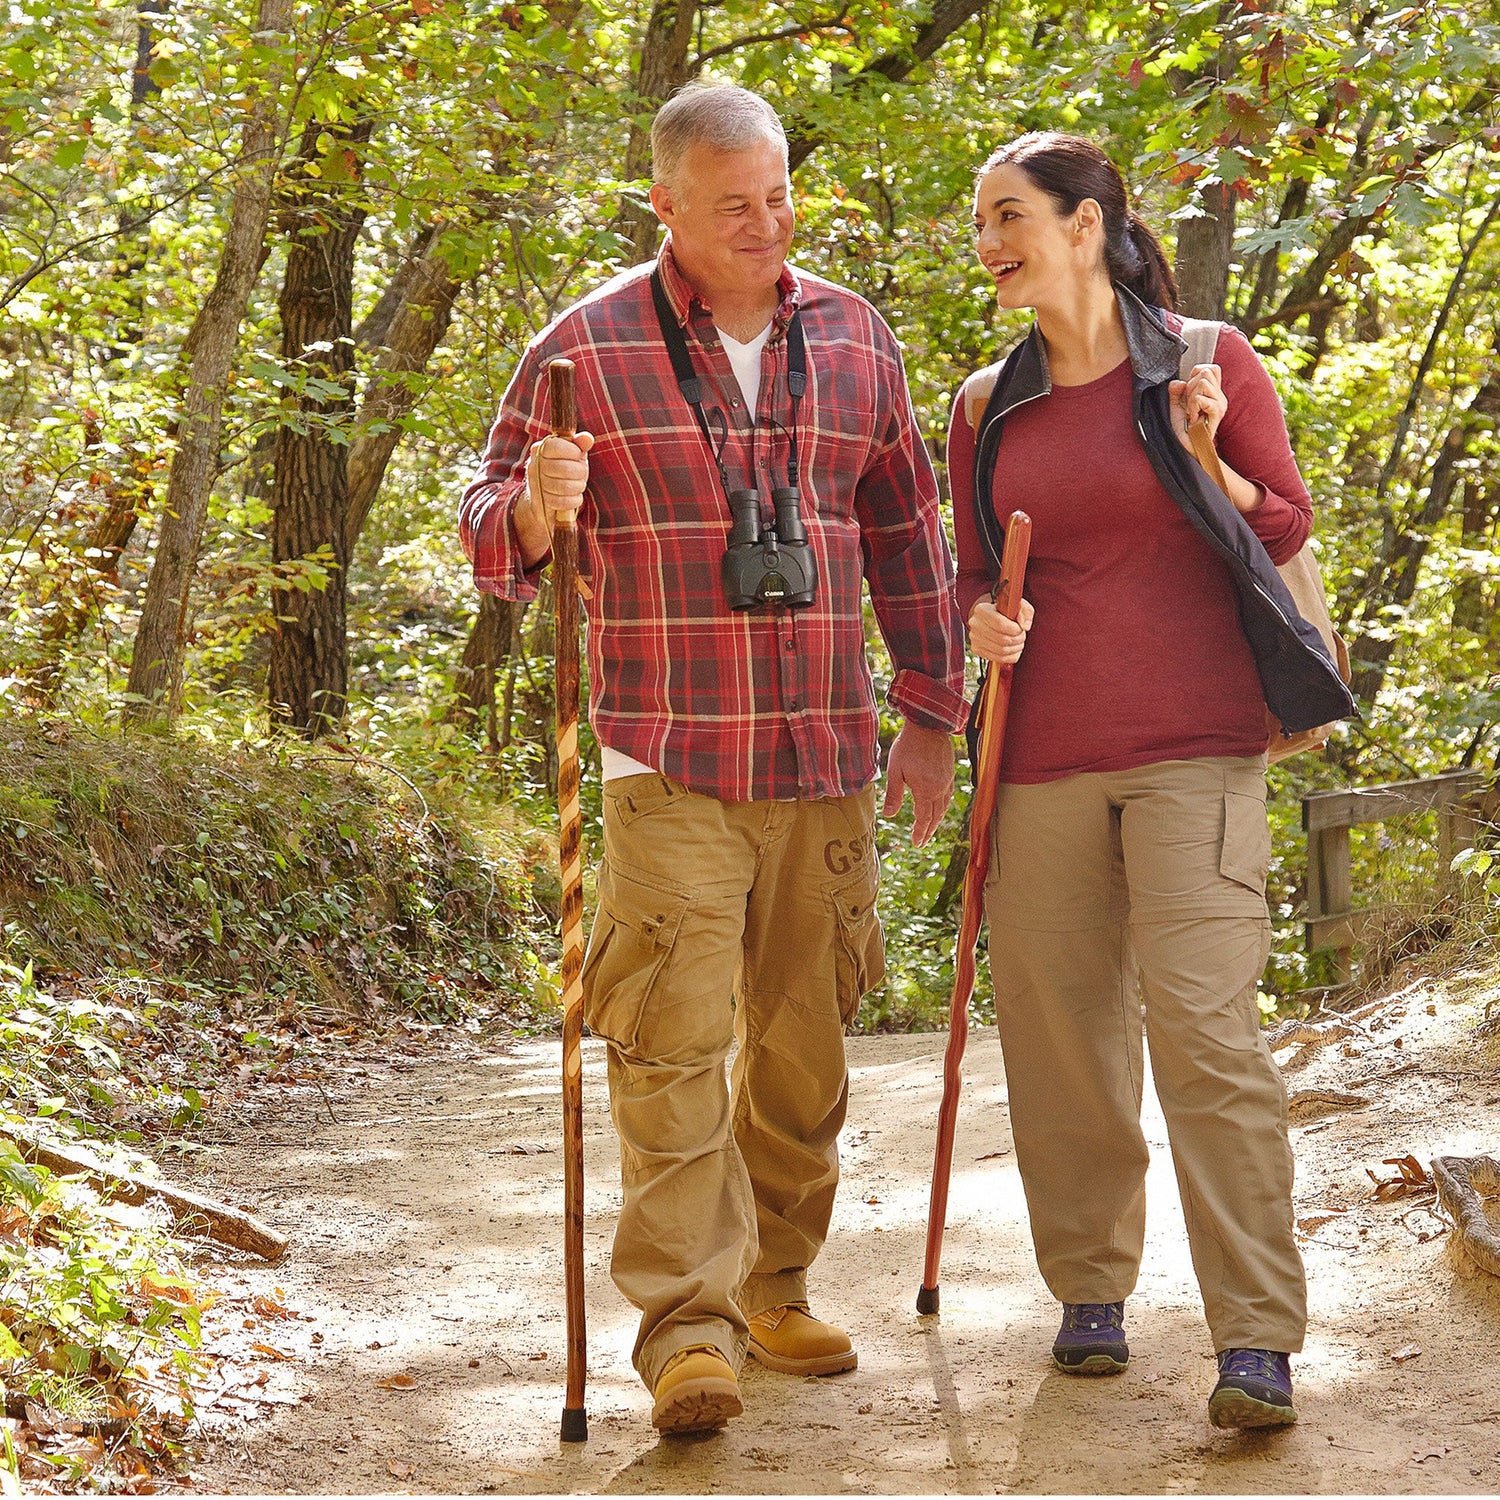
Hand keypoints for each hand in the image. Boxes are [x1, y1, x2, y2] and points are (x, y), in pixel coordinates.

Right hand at [526, 430, 594, 529]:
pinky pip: (564, 502)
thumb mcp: (572, 454)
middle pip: (565, 468)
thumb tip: (587, 438)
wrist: (545, 496)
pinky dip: (575, 499)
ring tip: (578, 484)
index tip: (578, 454)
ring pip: (565, 486)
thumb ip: (580, 444)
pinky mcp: (541, 502)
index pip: (557, 446)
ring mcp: (536, 484)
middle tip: (581, 473)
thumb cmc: (563, 470)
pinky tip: (574, 495)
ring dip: (578, 486)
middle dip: (580, 472)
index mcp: (541, 449)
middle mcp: (534, 465)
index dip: (573, 451)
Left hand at [882, 723, 954, 847]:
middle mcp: (939, 789)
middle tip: (921, 842)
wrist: (928, 725)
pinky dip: (942, 807)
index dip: (920, 832)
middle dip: (928, 830)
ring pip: (943, 807)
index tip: (916, 842)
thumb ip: (893, 794)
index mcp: (925, 790)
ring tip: (929, 829)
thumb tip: (888, 815)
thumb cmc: (908, 747)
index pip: (924, 818)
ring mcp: (946, 781)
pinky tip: (938, 807)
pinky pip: (948, 796)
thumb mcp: (895, 770)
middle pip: (936, 816)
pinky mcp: (949, 773)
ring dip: (936, 820)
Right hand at [968, 596, 1033, 665]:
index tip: (1021, 628)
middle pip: (1001, 639)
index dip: (1015, 629)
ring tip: (1019, 642)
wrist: (989, 618)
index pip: (1000, 624)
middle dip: (1017, 639)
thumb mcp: (1018, 605)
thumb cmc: (1004, 610)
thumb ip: (1025, 611)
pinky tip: (1014, 650)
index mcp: (982, 610)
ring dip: (1015, 648)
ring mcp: (974, 638)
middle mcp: (975, 624)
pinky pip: (998, 659)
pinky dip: (1011, 656)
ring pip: (1001, 651)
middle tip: (1022, 636)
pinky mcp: (977, 649)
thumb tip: (1025, 626)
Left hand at [1169, 363, 1225, 447]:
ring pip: (1203, 382)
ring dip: (1191, 398)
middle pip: (1206, 371)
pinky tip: (1193, 418)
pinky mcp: (1217, 411)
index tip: (1188, 393)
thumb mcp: (1175, 406)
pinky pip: (1201, 398)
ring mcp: (1220, 403)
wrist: (1189, 448)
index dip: (1194, 375)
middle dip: (1190, 386)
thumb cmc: (1183, 430)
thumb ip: (1175, 391)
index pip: (1209, 368)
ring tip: (1191, 412)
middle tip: (1190, 405)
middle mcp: (1219, 395)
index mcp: (1212, 392)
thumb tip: (1179, 382)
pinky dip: (1192, 407)